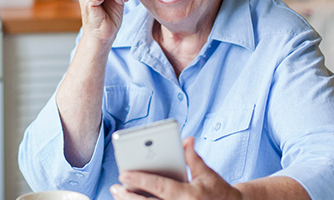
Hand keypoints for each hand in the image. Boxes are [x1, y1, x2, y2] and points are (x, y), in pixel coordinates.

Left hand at [110, 137, 242, 199]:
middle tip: (116, 186)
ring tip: (118, 194)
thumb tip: (187, 139)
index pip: (160, 187)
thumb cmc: (218, 191)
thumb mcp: (207, 173)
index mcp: (189, 195)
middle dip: (129, 196)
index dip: (140, 180)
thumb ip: (193, 157)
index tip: (123, 174)